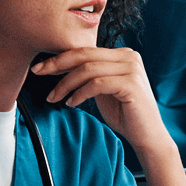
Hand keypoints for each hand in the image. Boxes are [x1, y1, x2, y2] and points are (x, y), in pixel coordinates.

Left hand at [32, 48, 167, 153]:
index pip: (86, 50)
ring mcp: (132, 69)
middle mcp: (129, 56)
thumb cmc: (125, 114)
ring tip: (54, 98)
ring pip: (88, 69)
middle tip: (38, 73)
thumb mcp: (104, 89)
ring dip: (65, 84)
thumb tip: (60, 65)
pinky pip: (96, 84)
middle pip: (84, 54)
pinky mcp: (131, 84)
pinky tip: (71, 103)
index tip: (40, 68)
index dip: (60, 58)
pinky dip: (80, 93)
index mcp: (123, 54)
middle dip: (57, 64)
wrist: (148, 136)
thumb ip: (90, 74)